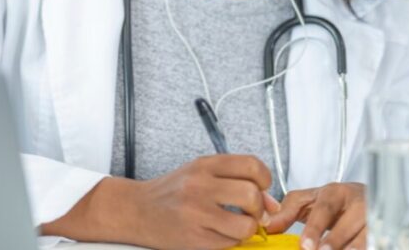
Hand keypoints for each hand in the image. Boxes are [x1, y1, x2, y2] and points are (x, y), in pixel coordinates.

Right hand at [132, 154, 280, 248]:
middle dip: (259, 207)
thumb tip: (271, 203)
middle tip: (251, 212)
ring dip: (247, 228)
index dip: (265, 179)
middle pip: (251, 195)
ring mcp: (196, 213)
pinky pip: (230, 243)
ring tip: (237, 225)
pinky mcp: (194, 239)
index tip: (262, 188)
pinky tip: (220, 233)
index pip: (251, 165)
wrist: (136, 210)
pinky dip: (232, 241)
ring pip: (245, 225)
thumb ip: (235, 180)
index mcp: (204, 165)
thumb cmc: (172, 192)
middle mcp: (199, 186)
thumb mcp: (201, 173)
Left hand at [267, 183, 366, 249]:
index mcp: (337, 192)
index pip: (325, 208)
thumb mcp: (310, 201)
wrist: (364, 198)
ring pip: (366, 235)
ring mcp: (374, 217)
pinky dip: (364, 248)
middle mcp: (358, 202)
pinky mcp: (383, 230)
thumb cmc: (334, 202)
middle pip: (348, 223)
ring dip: (352, 248)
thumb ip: (288, 211)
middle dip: (334, 241)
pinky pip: (375, 242)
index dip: (315, 227)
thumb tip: (269, 225)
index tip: (305, 245)